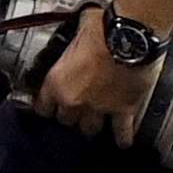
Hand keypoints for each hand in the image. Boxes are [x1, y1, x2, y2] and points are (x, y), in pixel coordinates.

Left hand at [30, 0, 162, 138]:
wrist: (130, 35)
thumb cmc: (102, 28)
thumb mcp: (77, 33)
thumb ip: (73, 44)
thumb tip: (77, 32)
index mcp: (56, 83)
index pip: (42, 107)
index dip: (46, 107)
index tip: (49, 106)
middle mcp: (74, 100)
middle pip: (66, 120)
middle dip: (70, 115)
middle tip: (76, 110)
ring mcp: (99, 108)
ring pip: (89, 129)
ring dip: (91, 125)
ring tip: (94, 124)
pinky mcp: (123, 110)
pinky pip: (121, 130)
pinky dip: (122, 137)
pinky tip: (122, 144)